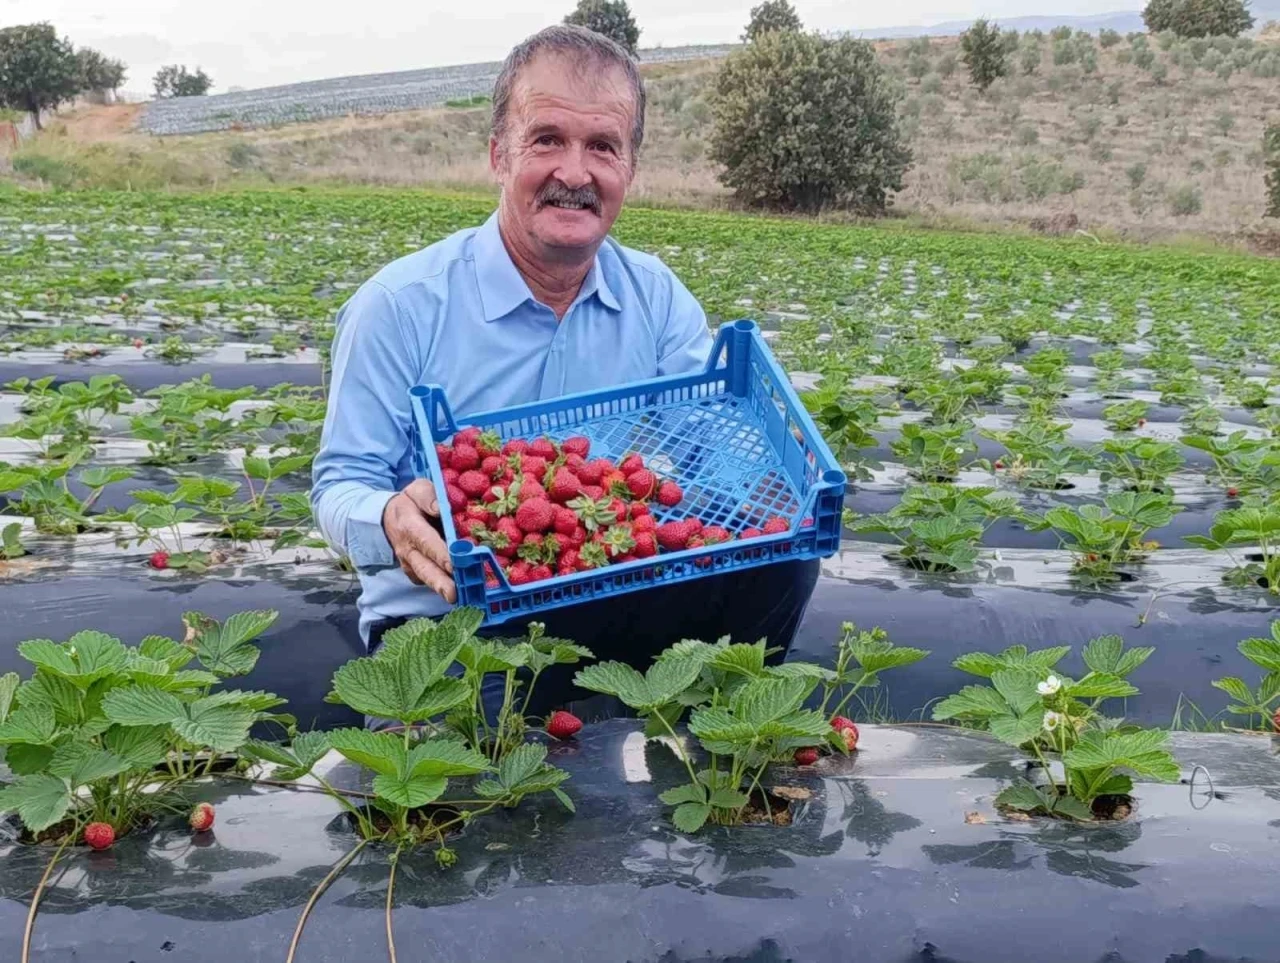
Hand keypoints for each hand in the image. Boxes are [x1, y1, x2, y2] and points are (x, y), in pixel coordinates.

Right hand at [382, 479, 456, 602]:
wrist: (388, 517)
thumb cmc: (410, 502)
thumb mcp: (418, 490)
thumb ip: (430, 497)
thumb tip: (442, 509)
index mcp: (410, 527)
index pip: (427, 542)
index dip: (440, 554)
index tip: (453, 565)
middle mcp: (408, 549)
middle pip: (425, 569)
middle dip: (440, 583)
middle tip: (453, 595)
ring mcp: (409, 564)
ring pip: (426, 579)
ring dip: (442, 589)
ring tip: (460, 598)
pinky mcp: (414, 572)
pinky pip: (426, 581)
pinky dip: (441, 586)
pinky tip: (459, 590)